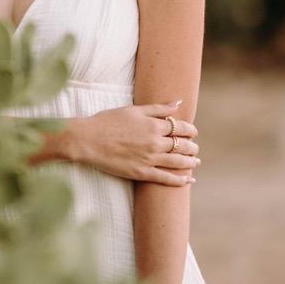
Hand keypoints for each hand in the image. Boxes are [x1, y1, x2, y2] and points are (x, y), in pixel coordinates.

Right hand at [69, 100, 198, 185]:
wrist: (89, 139)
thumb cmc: (108, 121)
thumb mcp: (134, 110)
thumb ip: (158, 108)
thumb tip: (178, 103)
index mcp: (154, 125)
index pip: (181, 127)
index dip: (190, 130)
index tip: (193, 131)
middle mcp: (155, 143)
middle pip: (182, 145)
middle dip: (192, 147)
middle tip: (195, 148)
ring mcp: (149, 159)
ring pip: (178, 162)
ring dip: (190, 162)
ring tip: (196, 161)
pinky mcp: (141, 172)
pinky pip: (165, 178)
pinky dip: (180, 180)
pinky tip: (188, 180)